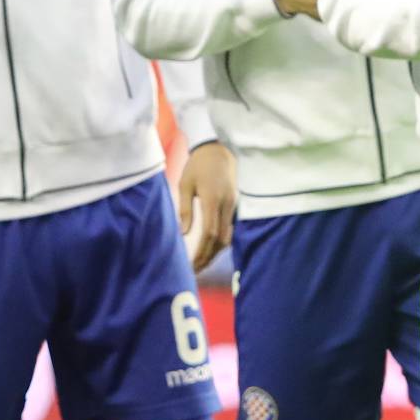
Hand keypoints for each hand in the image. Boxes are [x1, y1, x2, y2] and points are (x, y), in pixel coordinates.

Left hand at [178, 141, 237, 270]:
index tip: (192, 265)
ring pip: (228, 236)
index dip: (202, 252)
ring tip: (201, 263)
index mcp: (213, 200)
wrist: (218, 149)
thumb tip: (183, 234)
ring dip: (215, 251)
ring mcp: (234, 205)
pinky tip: (211, 249)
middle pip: (221, 239)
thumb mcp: (185, 185)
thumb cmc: (198, 165)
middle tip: (194, 271)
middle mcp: (227, 205)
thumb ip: (185, 209)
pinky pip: (230, 228)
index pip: (210, 233)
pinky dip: (221, 241)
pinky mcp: (235, 204)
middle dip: (208, 257)